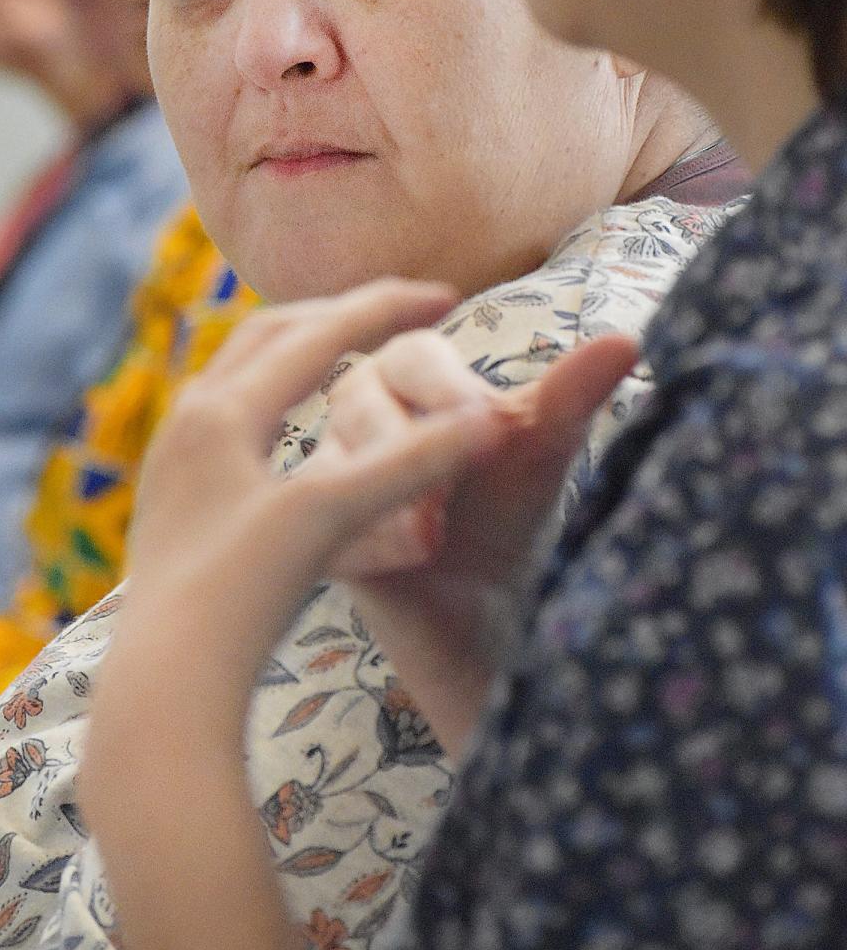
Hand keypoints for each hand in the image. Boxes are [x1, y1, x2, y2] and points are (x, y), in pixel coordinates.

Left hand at [122, 278, 518, 671]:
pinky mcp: (170, 501)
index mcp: (225, 410)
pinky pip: (228, 418)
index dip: (388, 307)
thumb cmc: (240, 600)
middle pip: (271, 335)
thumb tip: (499, 420)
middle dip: (339, 314)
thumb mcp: (330, 519)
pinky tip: (292, 430)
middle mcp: (189, 420)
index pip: (320, 330)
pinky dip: (273, 399)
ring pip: (241, 375)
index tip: (448, 293)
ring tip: (348, 353)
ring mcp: (173, 460)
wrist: (159, 694)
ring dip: (298, 352)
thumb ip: (411, 464)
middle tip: (399, 311)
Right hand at [318, 328, 637, 754]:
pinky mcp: (322, 537)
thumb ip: (572, 394)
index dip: (444, 384)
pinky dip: (369, 542)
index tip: (490, 422)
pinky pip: (323, 530)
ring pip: (333, 465)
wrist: (490, 607)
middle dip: (403, 437)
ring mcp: (330, 477)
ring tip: (430, 530)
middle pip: (358, 399)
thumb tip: (627, 341)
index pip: (411, 353)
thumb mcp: (545, 449)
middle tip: (450, 479)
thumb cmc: (511, 505)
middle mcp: (359, 414)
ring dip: (383, 492)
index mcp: (410, 374)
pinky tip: (410, 560)